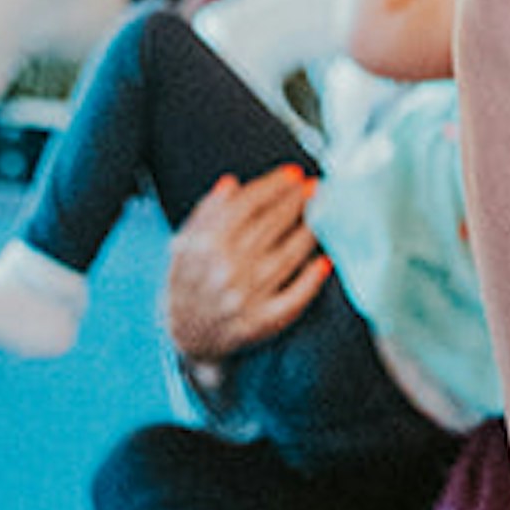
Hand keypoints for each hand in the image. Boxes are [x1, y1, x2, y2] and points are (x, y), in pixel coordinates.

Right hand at [163, 165, 327, 369]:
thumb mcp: (185, 242)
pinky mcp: (261, 322)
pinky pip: (292, 299)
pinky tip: (325, 261)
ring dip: (309, 232)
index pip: (247, 205)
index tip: (293, 174)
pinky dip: (310, 281)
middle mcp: (227, 270)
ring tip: (323, 213)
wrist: (184, 335)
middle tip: (314, 186)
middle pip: (270, 226)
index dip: (274, 186)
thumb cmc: (186, 281)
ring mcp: (246, 298)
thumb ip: (207, 211)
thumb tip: (231, 184)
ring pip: (287, 257)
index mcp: (206, 245)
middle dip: (296, 201)